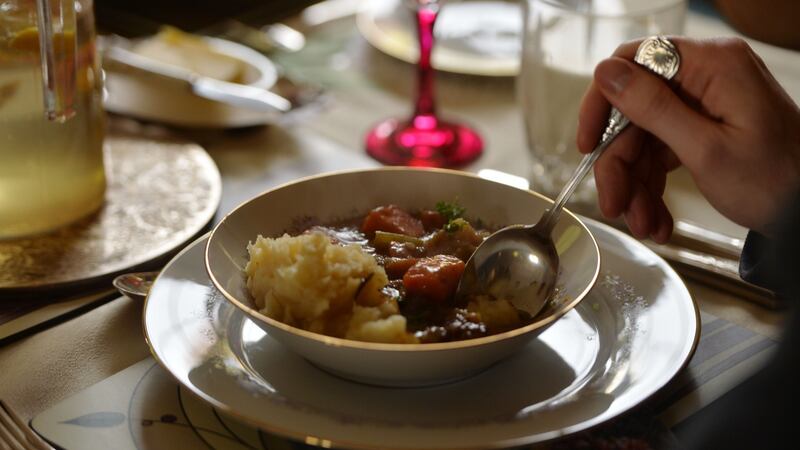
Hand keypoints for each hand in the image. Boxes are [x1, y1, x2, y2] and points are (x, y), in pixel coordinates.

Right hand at [577, 37, 799, 240]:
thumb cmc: (777, 182)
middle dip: (621, 164)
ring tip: (644, 224)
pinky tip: (656, 216)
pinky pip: (663, 149)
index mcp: (711, 66)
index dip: (603, 103)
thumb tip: (606, 73)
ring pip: (644, 137)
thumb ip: (652, 108)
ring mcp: (706, 102)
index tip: (588, 143)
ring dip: (637, 184)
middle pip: (635, 110)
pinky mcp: (705, 125)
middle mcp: (706, 76)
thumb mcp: (705, 150)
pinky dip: (655, 185)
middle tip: (616, 205)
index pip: (634, 62)